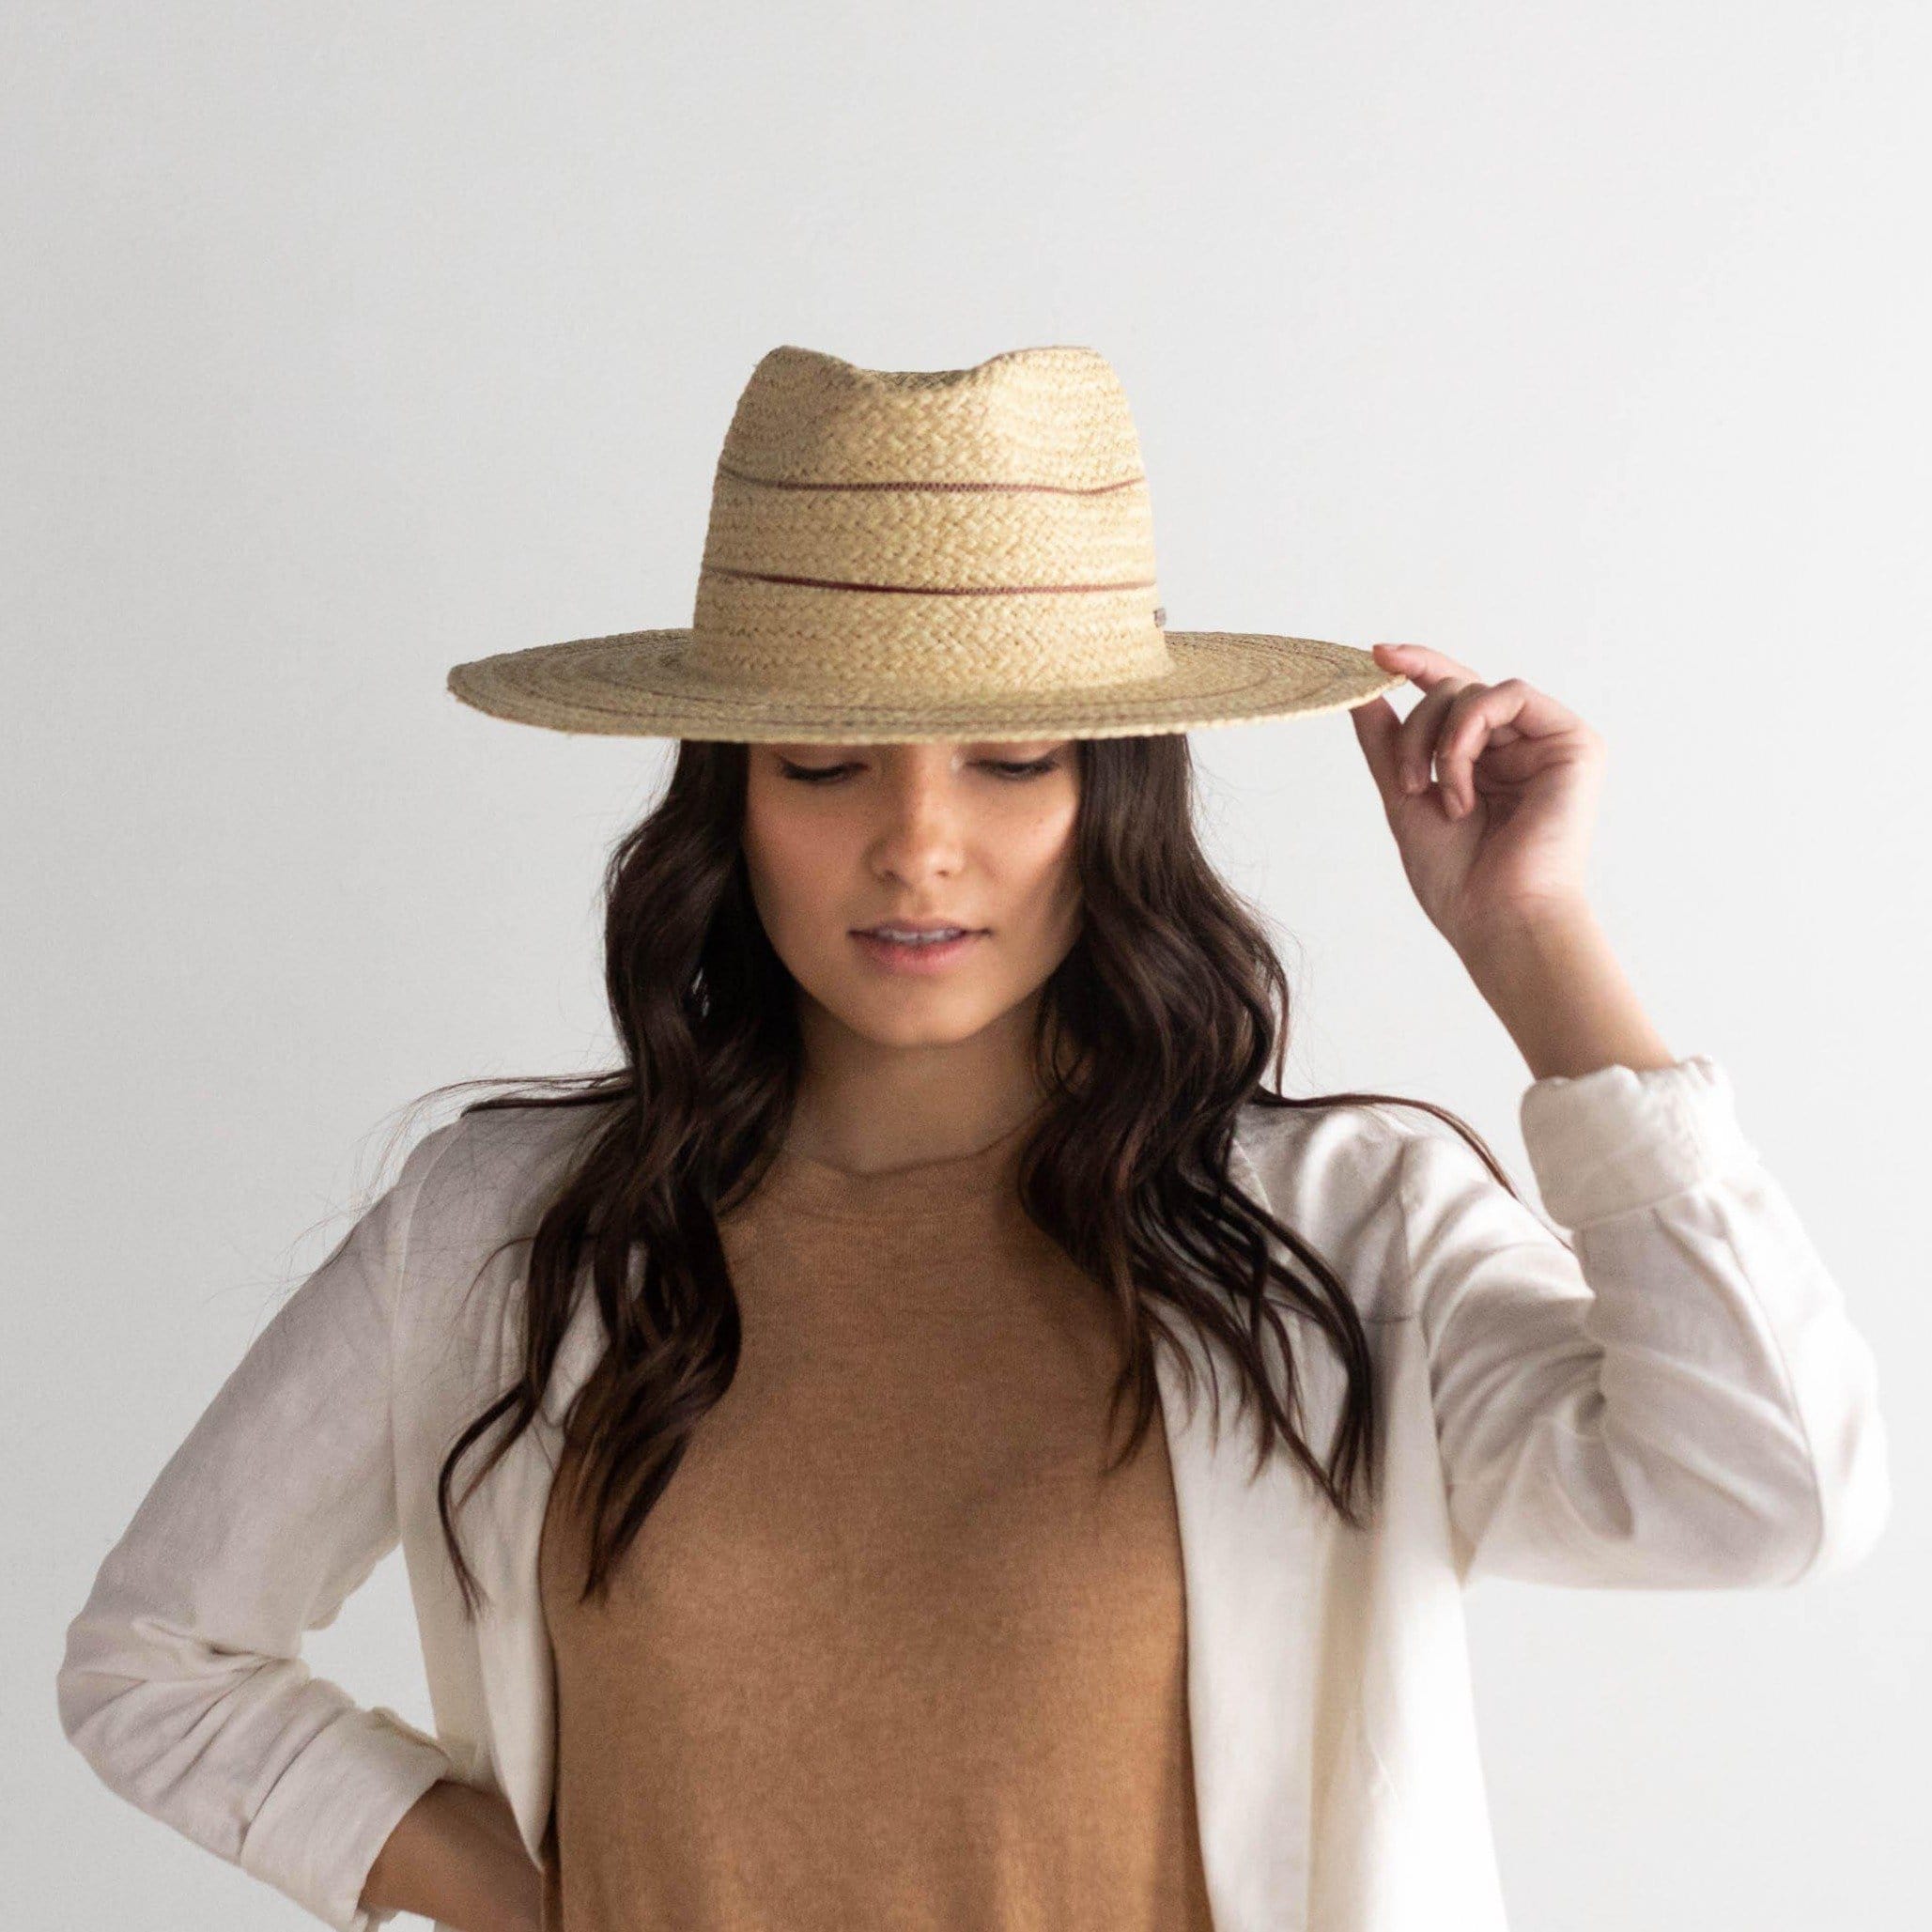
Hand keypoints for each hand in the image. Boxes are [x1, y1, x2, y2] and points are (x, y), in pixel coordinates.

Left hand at [1347, 642, 1604, 954]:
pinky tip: (1462, 785)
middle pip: (1454, 689)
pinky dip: (1468, 733)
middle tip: (1407, 782)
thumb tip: (1360, 692)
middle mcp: (1520, 745)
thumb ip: (1388, 743)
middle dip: (1415, 729)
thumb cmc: (1457, 877)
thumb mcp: (1404, 797)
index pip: (1451, 694)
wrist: (1498, 918)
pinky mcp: (1574, 741)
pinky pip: (1509, 695)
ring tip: (1439, 796)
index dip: (1416, 666)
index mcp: (1486, 759)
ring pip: (1475, 690)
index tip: (1375, 654)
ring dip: (1439, 740)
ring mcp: (1547, 741)